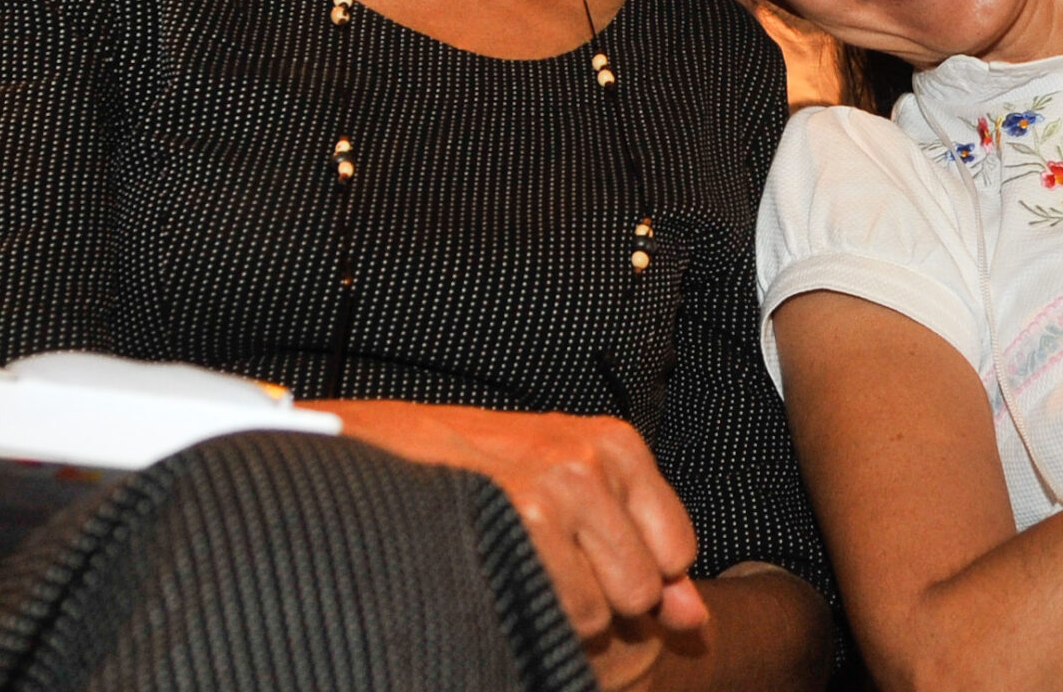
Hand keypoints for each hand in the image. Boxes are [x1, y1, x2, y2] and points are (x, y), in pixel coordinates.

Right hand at [322, 400, 707, 649]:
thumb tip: (695, 619)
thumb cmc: (464, 464)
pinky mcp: (512, 530)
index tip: (585, 554)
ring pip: (598, 611)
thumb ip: (638, 543)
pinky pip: (558, 616)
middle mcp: (586, 464)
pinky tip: (496, 576)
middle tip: (539, 556)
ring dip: (558, 606)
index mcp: (611, 443)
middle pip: (640, 589)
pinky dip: (533, 614)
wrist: (367, 449)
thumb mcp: (564, 481)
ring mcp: (548, 497)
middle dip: (599, 593)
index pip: (675, 549)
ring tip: (512, 560)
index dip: (632, 570)